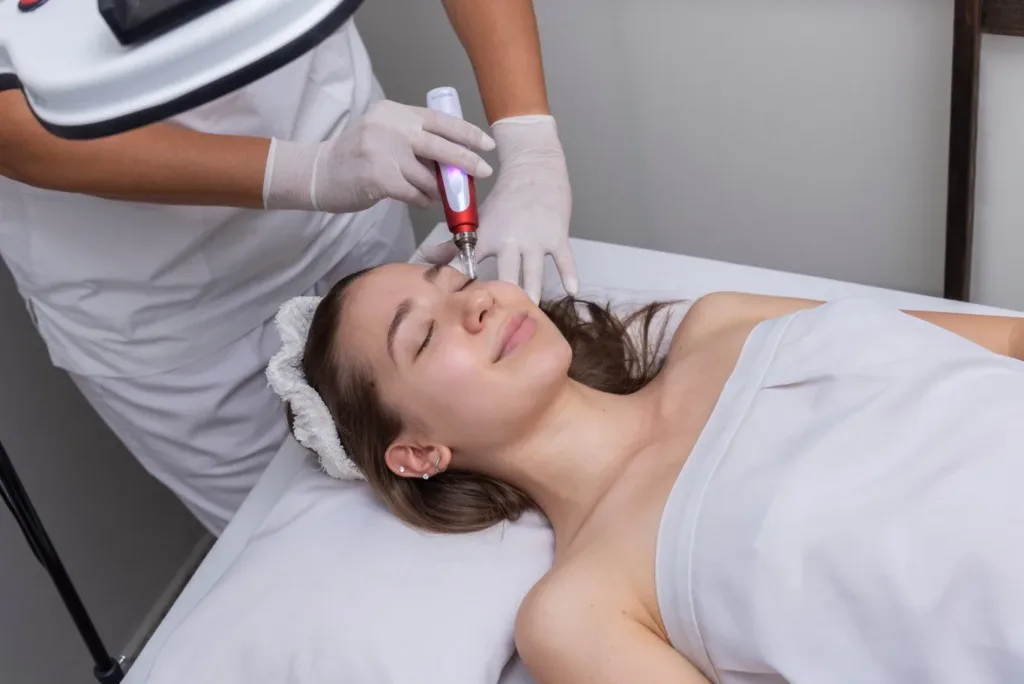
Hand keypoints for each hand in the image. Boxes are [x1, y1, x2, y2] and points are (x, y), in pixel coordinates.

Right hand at [262, 100, 494, 213]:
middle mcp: (390, 127)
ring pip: (429, 176)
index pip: (440, 120)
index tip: (486, 144)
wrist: (318, 172)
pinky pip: (416, 193)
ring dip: (439, 189)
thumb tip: (455, 158)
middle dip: (467, 161)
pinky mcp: (380, 178)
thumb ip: (414, 138)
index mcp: (395, 112)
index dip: (467, 133)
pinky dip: (423, 200)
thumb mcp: (384, 133)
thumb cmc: (357, 156)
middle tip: (485, 171)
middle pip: (441, 145)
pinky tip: (422, 201)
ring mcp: (384, 152)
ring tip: (437, 194)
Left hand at [417, 115, 578, 302]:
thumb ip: (454, 244)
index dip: (464, 288)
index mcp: (486, 238)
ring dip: (532, 293)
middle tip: (501, 322)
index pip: (469, 266)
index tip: (460, 310)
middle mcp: (509, 241)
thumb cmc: (504, 198)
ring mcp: (535, 240)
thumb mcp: (479, 220)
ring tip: (531, 314)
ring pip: (533, 272)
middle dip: (504, 296)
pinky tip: (572, 290)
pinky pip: (565, 259)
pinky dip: (569, 274)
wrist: (533, 167)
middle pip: (506, 274)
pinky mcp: (557, 236)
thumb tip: (426, 259)